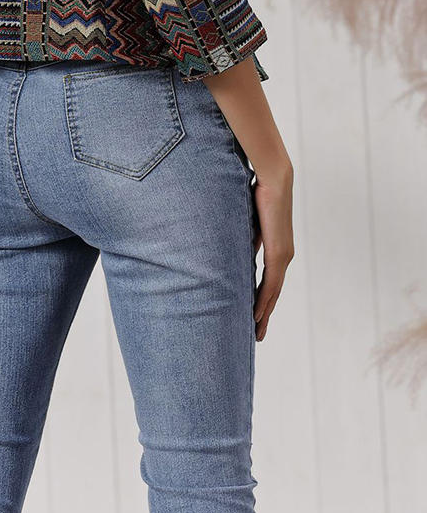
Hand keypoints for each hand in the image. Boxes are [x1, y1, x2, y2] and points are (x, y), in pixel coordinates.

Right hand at [251, 160, 293, 340]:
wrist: (274, 178)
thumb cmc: (258, 191)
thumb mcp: (246, 221)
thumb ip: (243, 236)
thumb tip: (228, 246)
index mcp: (276, 248)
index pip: (268, 281)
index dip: (261, 299)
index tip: (253, 314)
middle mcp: (283, 256)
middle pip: (273, 293)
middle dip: (264, 315)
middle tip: (256, 334)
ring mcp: (283, 256)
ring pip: (273, 293)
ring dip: (264, 314)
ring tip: (256, 332)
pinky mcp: (279, 254)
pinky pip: (271, 284)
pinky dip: (263, 301)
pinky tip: (256, 314)